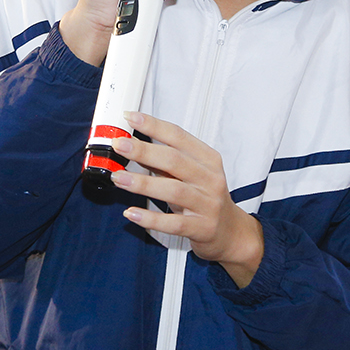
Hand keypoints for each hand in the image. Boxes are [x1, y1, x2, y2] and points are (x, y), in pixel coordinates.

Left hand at [111, 112, 263, 287]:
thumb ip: (165, 161)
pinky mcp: (202, 228)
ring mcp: (208, 204)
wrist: (231, 232)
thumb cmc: (207, 198)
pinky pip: (174, 223)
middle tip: (119, 145)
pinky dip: (151, 218)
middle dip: (144, 151)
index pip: (178, 136)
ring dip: (142, 183)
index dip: (153, 126)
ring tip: (119, 178)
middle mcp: (210, 179)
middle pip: (174, 160)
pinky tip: (132, 212)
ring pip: (173, 190)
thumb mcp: (192, 174)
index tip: (130, 117)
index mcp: (208, 159)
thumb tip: (133, 145)